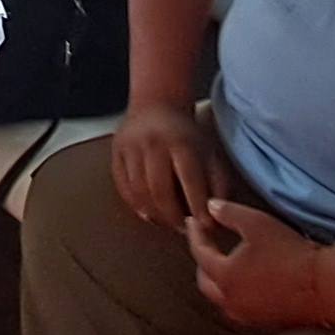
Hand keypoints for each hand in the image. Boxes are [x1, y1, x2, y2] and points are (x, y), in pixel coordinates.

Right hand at [111, 100, 221, 230]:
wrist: (156, 106)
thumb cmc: (186, 136)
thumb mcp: (209, 155)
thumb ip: (217, 187)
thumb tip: (215, 221)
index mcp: (181, 142)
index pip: (189, 180)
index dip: (197, 207)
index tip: (203, 226)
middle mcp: (153, 143)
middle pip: (159, 190)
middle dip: (171, 216)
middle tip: (181, 228)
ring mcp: (131, 147)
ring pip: (138, 192)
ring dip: (153, 214)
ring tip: (165, 222)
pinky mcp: (116, 152)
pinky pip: (123, 187)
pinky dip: (135, 205)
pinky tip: (147, 211)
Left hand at [187, 197, 323, 328]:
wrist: (323, 285)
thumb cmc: (290, 252)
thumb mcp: (255, 223)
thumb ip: (228, 213)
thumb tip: (210, 207)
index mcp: (223, 276)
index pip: (199, 253)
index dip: (195, 234)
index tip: (194, 222)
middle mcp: (230, 300)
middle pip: (205, 281)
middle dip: (202, 262)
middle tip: (206, 245)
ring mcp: (247, 314)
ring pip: (221, 298)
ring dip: (217, 281)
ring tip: (224, 265)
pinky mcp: (264, 322)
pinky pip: (240, 308)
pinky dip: (236, 294)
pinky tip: (246, 284)